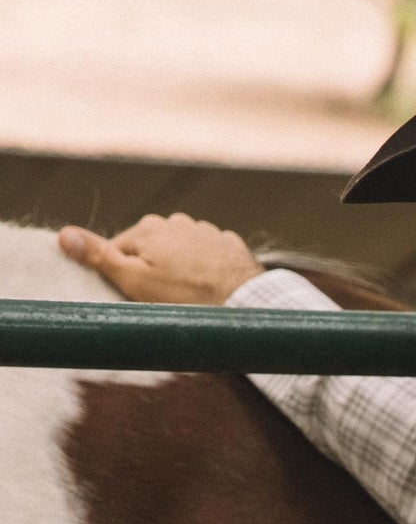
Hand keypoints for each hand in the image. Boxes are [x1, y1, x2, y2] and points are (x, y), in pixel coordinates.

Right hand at [57, 214, 261, 304]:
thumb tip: (64, 235)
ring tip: (188, 297)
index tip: (133, 296)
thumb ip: (100, 257)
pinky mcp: (229, 245)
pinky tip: (210, 289)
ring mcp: (205, 231)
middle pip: (151, 250)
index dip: (122, 275)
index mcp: (147, 228)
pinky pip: (209, 258)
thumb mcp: (134, 281)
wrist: (242, 301)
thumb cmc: (184, 296)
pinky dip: (207, 271)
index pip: (119, 250)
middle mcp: (176, 222)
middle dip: (152, 271)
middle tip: (162, 300)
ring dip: (180, 270)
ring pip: (181, 253)